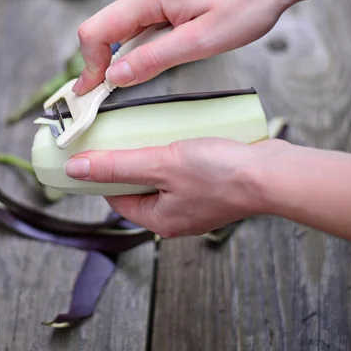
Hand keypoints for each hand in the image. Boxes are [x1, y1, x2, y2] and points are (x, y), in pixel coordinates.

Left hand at [64, 137, 288, 236]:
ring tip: (153, 130)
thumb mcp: (160, 165)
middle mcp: (176, 214)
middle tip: (126, 134)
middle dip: (131, 158)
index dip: (103, 173)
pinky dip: (177, 150)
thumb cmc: (222, 175)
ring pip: (162, 174)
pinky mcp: (212, 184)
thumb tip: (77, 169)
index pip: (116, 197)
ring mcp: (196, 200)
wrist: (274, 174)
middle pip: (139, 184)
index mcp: (159, 220)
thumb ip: (117, 166)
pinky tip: (179, 133)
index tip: (95, 150)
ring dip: (155, 151)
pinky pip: (184, 168)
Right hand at [72, 0, 297, 94]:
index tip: (90, 92)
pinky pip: (144, 14)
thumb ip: (154, 59)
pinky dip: (144, 37)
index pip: (96, 32)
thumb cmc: (249, 2)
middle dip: (106, 61)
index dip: (89, 66)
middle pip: (106, 27)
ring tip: (149, 70)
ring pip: (125, 22)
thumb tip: (115, 75)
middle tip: (112, 91)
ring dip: (129, 50)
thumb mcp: (201, 42)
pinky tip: (166, 47)